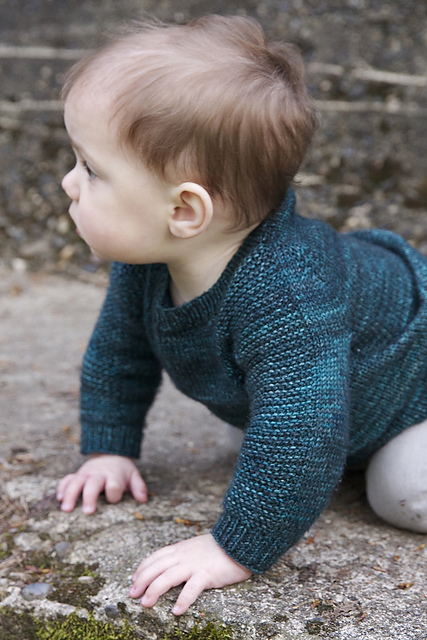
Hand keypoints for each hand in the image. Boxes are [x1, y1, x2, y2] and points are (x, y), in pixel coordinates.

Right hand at [56, 454, 147, 513]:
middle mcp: (99, 474)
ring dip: (70, 495)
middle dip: (90, 497)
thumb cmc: (122, 471)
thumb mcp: (133, 475)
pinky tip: (59, 499)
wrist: (110, 454)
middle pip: (93, 484)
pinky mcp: (77, 475)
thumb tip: (143, 500)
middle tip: (88, 512)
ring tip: (66, 509)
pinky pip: (67, 480)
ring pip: (76, 482)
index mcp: (114, 475)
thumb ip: (139, 487)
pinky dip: (62, 488)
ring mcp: (86, 474)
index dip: (114, 493)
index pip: (114, 485)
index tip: (113, 500)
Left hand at [129, 533, 251, 614]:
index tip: (133, 579)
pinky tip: (176, 611)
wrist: (240, 541)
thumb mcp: (197, 546)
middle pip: (156, 567)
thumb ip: (184, 554)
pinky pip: (191, 589)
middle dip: (142, 581)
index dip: (142, 568)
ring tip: (146, 603)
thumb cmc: (221, 547)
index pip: (156, 557)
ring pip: (167, 577)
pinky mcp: (206, 574)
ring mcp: (194, 564)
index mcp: (181, 548)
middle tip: (132, 594)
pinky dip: (182, 601)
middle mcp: (183, 555)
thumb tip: (173, 563)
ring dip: (154, 591)